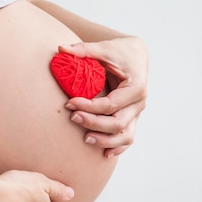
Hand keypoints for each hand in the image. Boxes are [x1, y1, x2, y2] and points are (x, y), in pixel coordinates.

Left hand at [59, 36, 147, 157]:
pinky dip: (117, 147)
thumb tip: (61, 49)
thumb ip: (84, 49)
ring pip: (125, 135)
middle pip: (117, 123)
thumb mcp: (104, 48)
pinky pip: (127, 137)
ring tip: (86, 139)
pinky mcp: (132, 118)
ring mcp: (137, 113)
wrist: (134, 55)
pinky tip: (104, 153)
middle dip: (93, 123)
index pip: (111, 105)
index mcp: (136, 87)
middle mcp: (140, 103)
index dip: (89, 107)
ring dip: (105, 140)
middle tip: (72, 117)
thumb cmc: (119, 51)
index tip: (69, 104)